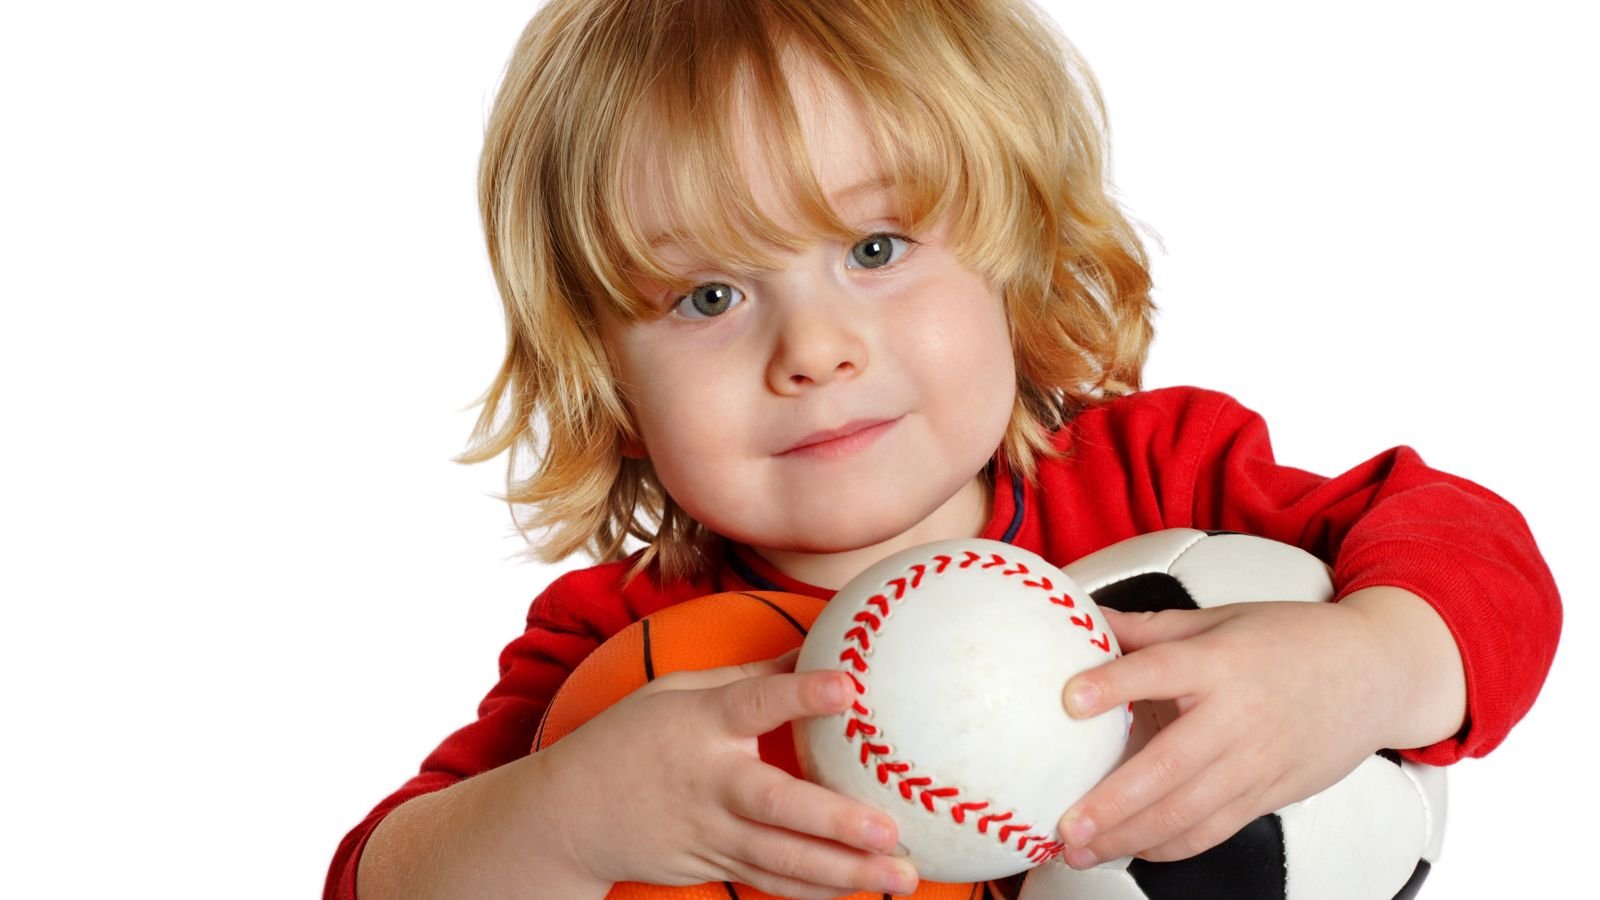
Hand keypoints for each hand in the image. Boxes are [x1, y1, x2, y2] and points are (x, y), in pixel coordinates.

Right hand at [537, 648, 919, 898]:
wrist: (566, 816)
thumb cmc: (629, 739)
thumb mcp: (676, 692)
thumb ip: (748, 677)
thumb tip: (816, 646)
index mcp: (700, 723)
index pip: (755, 703)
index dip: (801, 695)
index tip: (849, 687)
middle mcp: (708, 782)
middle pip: (777, 806)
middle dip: (836, 821)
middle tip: (888, 827)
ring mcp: (708, 833)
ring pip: (783, 859)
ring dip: (845, 871)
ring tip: (901, 875)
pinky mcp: (710, 866)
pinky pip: (770, 882)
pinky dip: (815, 890)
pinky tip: (860, 889)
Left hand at [1053, 601, 1398, 868]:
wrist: (1378, 675)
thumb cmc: (1296, 641)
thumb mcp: (1223, 619)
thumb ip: (1151, 628)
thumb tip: (1087, 615)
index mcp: (1223, 660)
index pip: (1162, 670)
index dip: (1115, 685)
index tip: (1070, 698)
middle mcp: (1239, 716)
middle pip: (1170, 767)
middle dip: (1113, 803)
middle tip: (1067, 824)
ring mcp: (1257, 762)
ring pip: (1189, 812)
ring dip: (1131, 837)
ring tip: (1082, 849)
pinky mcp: (1271, 794)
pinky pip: (1215, 829)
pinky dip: (1171, 846)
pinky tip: (1133, 848)